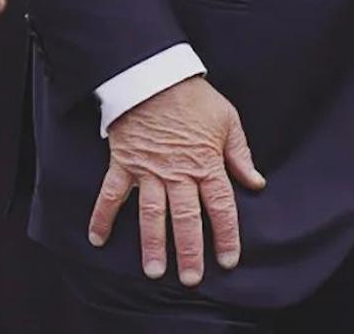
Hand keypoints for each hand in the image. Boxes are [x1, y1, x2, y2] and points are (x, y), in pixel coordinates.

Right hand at [90, 76, 266, 286]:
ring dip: (152, 243)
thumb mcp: (227, 119)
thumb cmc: (194, 96)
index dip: (226, 235)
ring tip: (154, 271)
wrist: (155, 74)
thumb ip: (240, 154)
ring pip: (151, 214)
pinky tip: (96, 239)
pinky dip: (101, 216)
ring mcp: (148, 169)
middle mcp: (177, 172)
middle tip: (191, 278)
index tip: (228, 260)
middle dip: (190, 251)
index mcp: (206, 162)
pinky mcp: (124, 162)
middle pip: (186, 218)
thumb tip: (256, 182)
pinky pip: (110, 193)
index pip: (220, 206)